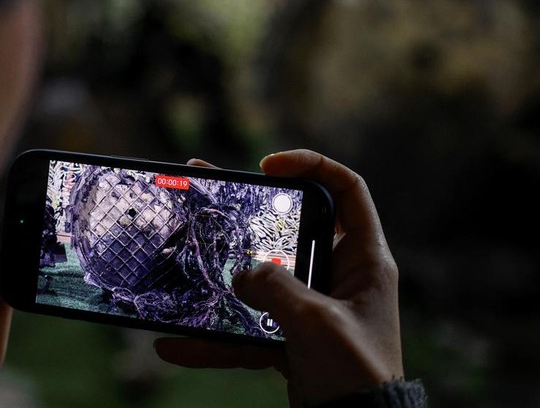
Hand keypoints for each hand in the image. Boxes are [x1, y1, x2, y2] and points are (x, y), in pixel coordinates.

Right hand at [154, 150, 402, 405]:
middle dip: (248, 211)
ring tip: (180, 246)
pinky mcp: (290, 337)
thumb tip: (241, 274)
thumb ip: (277, 289)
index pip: (346, 189)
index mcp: (363, 259)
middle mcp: (337, 275)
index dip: (312, 166)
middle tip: (210, 188)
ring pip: (261, 278)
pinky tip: (177, 344)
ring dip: (221, 271)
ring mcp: (311, 307)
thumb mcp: (317, 323)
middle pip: (290, 228)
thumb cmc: (356, 374)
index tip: (268, 165)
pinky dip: (215, 338)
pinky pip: (247, 329)